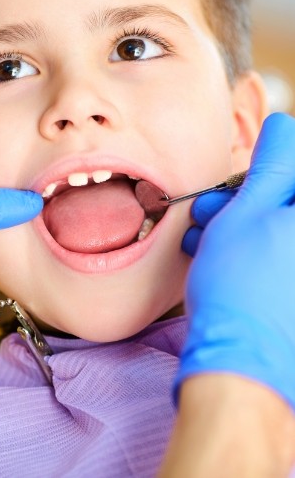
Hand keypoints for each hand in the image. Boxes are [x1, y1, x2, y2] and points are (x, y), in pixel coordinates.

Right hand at [176, 112, 294, 409]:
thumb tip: (284, 125)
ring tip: (202, 236)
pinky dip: (252, 251)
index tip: (239, 181)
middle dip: (247, 200)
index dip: (268, 172)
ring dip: (241, 226)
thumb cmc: (240, 286)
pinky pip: (277, 259)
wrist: (241, 362)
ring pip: (279, 232)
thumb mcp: (247, 212)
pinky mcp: (291, 296)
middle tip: (211, 210)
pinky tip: (217, 256)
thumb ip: (272, 165)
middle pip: (286, 206)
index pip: (291, 178)